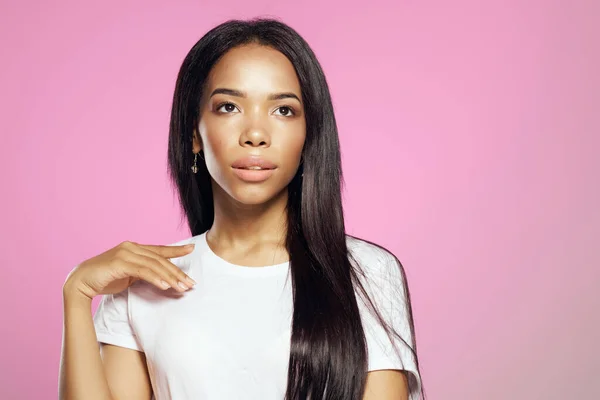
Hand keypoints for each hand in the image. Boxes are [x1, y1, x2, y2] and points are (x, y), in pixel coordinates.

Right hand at [63, 241, 196, 299]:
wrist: (80, 282)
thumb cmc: (104, 279)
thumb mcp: (128, 275)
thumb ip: (143, 272)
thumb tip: (161, 278)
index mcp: (134, 248)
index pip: (159, 250)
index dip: (176, 250)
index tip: (192, 249)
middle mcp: (131, 247)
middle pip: (160, 260)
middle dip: (177, 272)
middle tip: (191, 283)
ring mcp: (125, 253)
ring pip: (154, 265)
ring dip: (170, 277)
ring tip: (182, 287)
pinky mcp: (120, 263)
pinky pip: (143, 271)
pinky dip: (156, 278)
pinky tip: (165, 286)